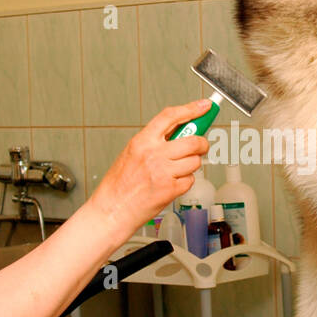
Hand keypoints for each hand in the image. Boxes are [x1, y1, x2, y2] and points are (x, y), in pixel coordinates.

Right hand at [89, 99, 212, 235]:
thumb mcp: (131, 153)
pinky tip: (172, 184)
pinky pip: (190, 180)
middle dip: (202, 143)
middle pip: (193, 140)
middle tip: (201, 146)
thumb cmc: (119, 185)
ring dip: (192, 165)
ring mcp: (163, 172)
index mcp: (142, 141)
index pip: (171, 116)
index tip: (204, 106)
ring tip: (177, 170)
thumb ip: (154, 142)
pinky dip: (185, 182)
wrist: (112, 210)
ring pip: (195, 161)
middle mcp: (154, 154)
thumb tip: (179, 132)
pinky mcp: (171, 189)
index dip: (191, 109)